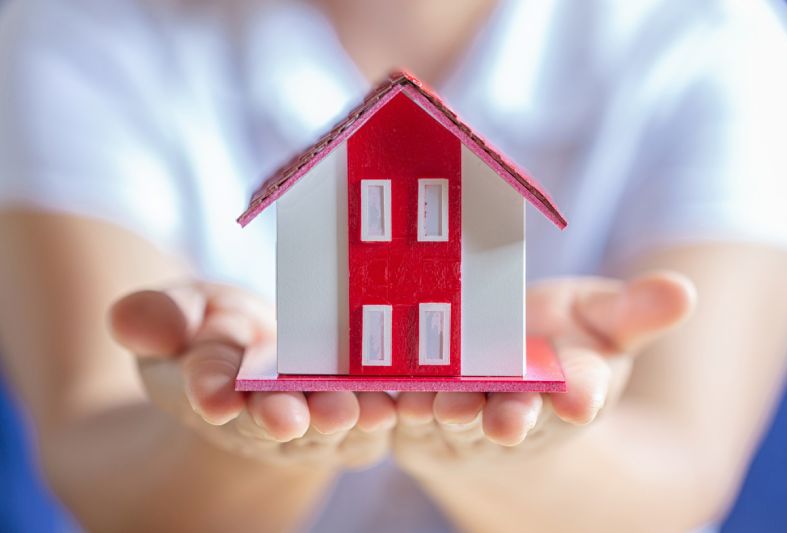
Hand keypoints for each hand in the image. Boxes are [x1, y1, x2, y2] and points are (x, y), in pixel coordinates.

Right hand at [109, 282, 395, 468]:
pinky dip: (400, 404)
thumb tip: (132, 320)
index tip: (211, 395)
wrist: (262, 360)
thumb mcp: (181, 311)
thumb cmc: (215, 331)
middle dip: (285, 418)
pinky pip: (382, 407)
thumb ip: (159, 317)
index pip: (209, 392)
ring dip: (350, 419)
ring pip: (335, 424)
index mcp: (214, 388)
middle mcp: (267, 413)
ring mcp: (318, 415)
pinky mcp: (363, 406)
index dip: (210, 392)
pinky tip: (418, 396)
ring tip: (366, 412)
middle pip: (277, 419)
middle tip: (294, 418)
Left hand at [393, 272, 695, 473]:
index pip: (578, 398)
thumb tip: (683, 291)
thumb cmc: (553, 347)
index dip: (579, 397)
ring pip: (453, 420)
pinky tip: (383, 396)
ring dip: (447, 415)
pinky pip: (399, 414)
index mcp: (567, 393)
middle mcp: (515, 416)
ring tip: (442, 404)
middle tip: (506, 419)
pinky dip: (391, 408)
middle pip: (513, 420)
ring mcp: (461, 420)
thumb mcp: (596, 322)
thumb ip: (633, 312)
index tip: (580, 397)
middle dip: (510, 420)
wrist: (496, 380)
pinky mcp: (413, 416)